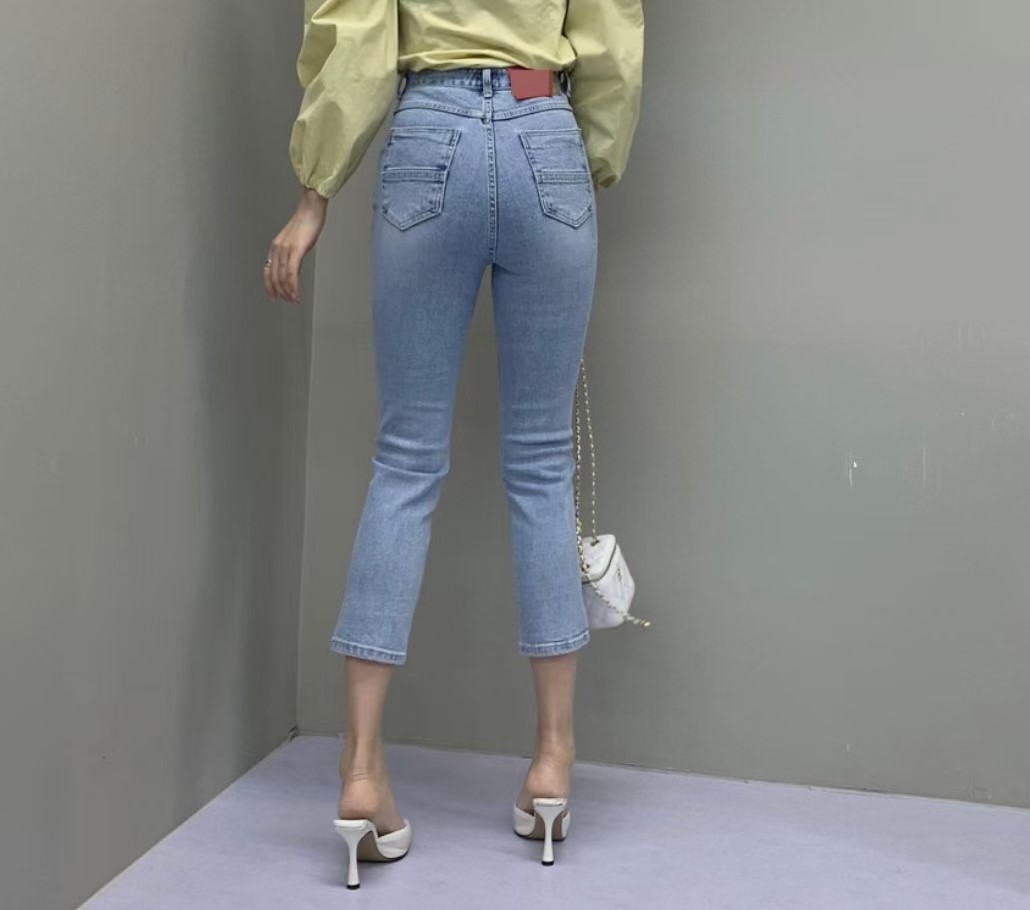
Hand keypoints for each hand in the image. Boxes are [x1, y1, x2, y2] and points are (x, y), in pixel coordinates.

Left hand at [264, 187, 327, 304]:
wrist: (311, 208)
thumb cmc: (307, 222)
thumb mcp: (297, 241)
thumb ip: (293, 255)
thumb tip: (294, 268)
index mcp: (276, 246)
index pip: (268, 270)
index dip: (269, 285)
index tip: (274, 296)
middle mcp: (277, 248)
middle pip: (274, 276)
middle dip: (279, 292)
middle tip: (286, 301)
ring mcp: (286, 249)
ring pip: (282, 277)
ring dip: (287, 292)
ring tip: (292, 301)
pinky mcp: (296, 250)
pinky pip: (291, 273)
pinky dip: (293, 286)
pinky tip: (296, 294)